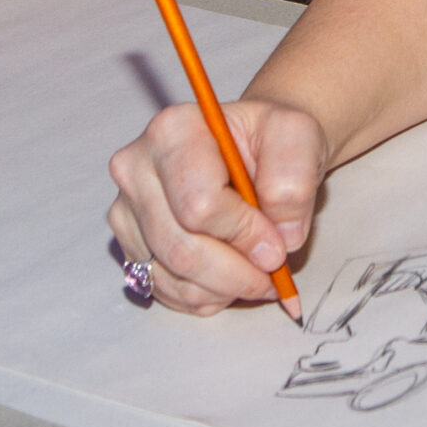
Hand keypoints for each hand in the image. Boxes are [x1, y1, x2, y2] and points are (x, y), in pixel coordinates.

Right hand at [105, 99, 328, 314]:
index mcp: (172, 131)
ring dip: (225, 288)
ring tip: (255, 271)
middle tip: (272, 269)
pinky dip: (205, 295)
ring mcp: (127, 209)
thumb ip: (293, 180)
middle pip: (182, 249)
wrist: (253, 147)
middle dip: (237, 272)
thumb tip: (282, 235)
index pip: (199, 205)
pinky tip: (229, 275)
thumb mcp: (299, 137)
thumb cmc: (270, 140)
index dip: (244, 233)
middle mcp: (136, 168)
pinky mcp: (129, 243)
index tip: (277, 240)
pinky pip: (164, 290)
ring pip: (173, 276)